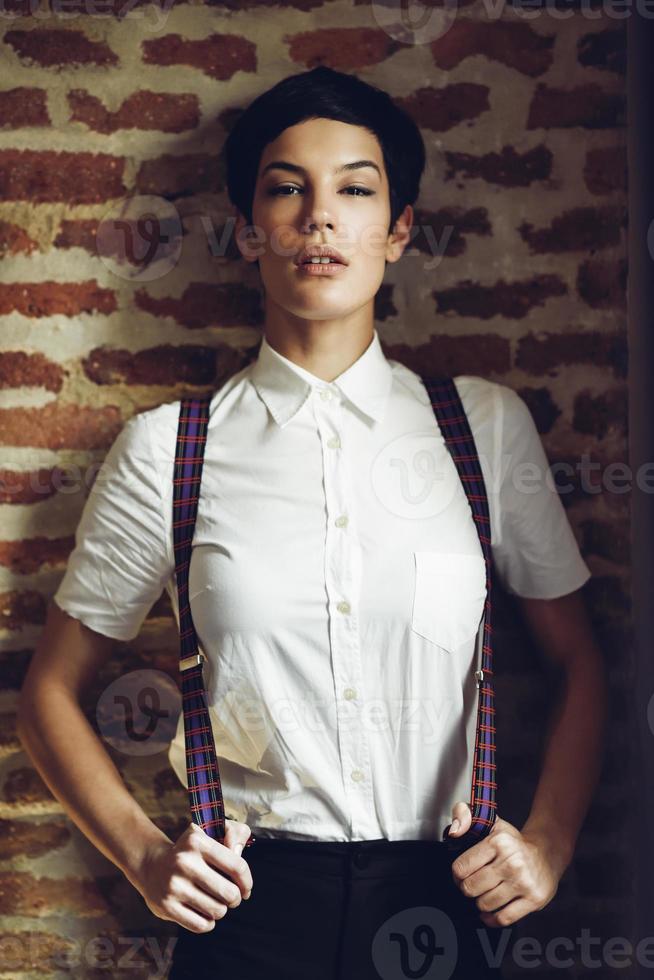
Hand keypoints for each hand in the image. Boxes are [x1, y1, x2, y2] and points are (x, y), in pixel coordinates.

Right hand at [131, 819, 253, 933]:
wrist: (152, 865)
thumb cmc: (191, 851)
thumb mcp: (211, 831)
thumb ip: (235, 833)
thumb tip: (239, 851)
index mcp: (198, 841)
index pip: (237, 866)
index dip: (247, 881)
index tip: (246, 889)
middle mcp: (184, 862)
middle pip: (229, 893)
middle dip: (235, 898)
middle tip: (231, 897)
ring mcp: (174, 885)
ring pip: (217, 910)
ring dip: (221, 910)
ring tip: (216, 903)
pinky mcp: (167, 906)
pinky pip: (201, 924)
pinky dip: (208, 922)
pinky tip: (205, 913)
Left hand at [446, 802, 568, 926]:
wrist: (547, 852)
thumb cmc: (513, 842)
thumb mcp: (491, 822)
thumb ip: (464, 814)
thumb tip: (454, 831)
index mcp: (498, 842)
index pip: (461, 867)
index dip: (457, 874)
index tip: (461, 874)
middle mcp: (511, 862)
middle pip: (471, 888)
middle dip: (467, 889)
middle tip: (472, 885)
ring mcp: (523, 882)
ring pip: (485, 904)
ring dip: (481, 902)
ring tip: (485, 894)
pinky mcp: (533, 900)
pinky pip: (504, 918)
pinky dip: (492, 918)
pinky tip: (490, 911)